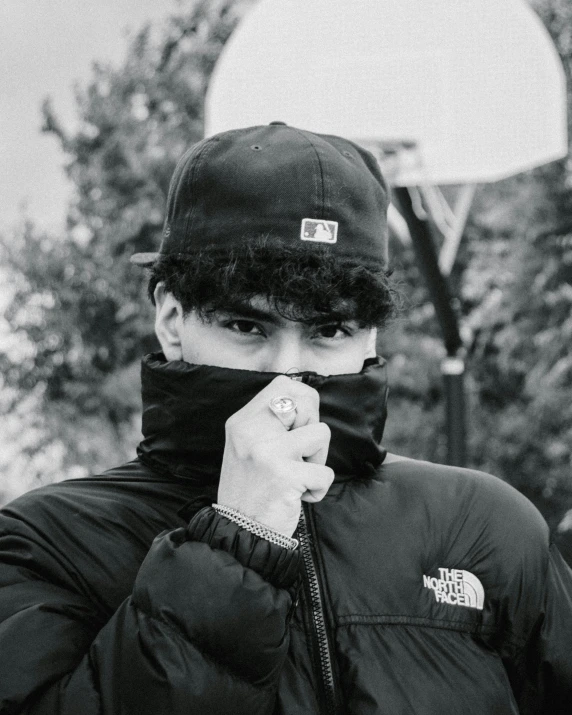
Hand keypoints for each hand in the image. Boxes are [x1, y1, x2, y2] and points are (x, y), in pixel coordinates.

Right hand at [217, 375, 333, 536]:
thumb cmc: (251, 489)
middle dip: (313, 429)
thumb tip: (308, 398)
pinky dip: (318, 489)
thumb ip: (271, 423)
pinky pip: (325, 472)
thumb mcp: (248, 446)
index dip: (303, 402)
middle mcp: (251, 431)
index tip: (298, 428)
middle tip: (300, 455)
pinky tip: (297, 497)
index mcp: (242, 421)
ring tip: (298, 476)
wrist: (238, 533)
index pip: (284, 384)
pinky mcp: (285, 476)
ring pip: (322, 433)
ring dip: (318, 459)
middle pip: (307, 401)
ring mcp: (267, 452)